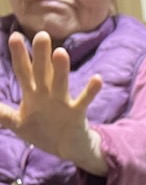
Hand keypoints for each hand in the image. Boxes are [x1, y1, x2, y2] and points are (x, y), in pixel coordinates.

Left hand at [0, 31, 106, 173]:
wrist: (69, 149)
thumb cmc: (44, 132)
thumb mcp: (20, 125)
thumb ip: (5, 115)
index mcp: (33, 93)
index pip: (24, 71)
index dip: (19, 56)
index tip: (15, 37)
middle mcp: (48, 93)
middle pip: (42, 71)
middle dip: (40, 55)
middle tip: (41, 35)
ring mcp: (63, 102)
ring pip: (61, 83)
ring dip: (61, 70)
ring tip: (61, 52)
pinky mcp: (77, 114)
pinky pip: (84, 101)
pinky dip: (91, 91)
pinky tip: (97, 79)